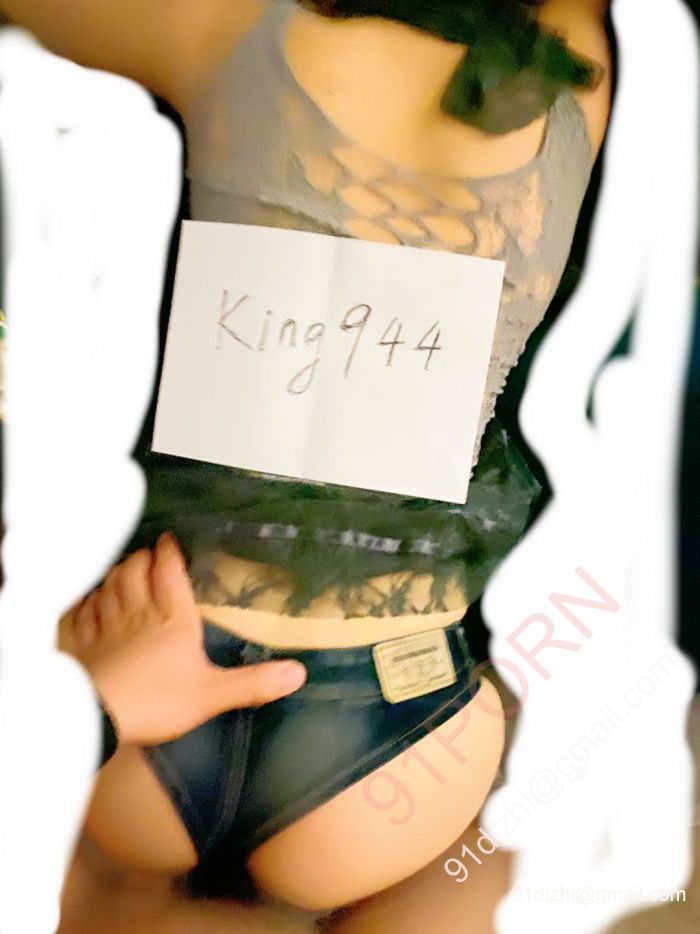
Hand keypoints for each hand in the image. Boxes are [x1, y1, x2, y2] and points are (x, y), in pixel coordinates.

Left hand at [69, 534, 306, 745]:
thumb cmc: (158, 700)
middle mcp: (139, 613)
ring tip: (123, 568)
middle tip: (147, 554)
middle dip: (141, 558)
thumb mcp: (212, 694)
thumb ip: (253, 683)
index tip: (168, 539)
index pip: (168, 574)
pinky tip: (90, 599)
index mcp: (173, 619)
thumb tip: (299, 672)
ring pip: (108, 587)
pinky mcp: (84, 645)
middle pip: (134, 572)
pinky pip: (83, 614)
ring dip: (115, 573)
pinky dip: (88, 601)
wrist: (99, 716)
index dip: (168, 553)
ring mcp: (106, 627)